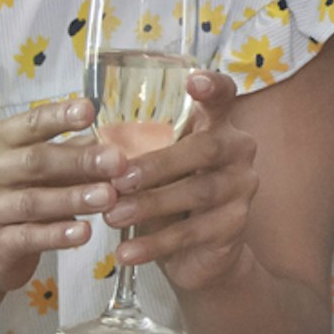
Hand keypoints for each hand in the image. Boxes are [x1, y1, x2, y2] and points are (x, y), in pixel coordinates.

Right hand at [0, 96, 105, 295]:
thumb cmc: (20, 197)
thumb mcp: (44, 171)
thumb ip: (73, 155)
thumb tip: (110, 143)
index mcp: (0, 142)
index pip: (30, 123)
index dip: (59, 116)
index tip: (90, 109)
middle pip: (35, 161)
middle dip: (80, 161)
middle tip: (118, 161)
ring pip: (33, 201)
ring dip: (73, 198)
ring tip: (108, 197)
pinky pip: (28, 237)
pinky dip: (57, 234)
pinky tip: (84, 232)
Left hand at [102, 67, 263, 291]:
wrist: (199, 254)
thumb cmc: (170, 197)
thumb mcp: (155, 169)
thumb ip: (137, 155)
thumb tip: (92, 151)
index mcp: (217, 126)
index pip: (223, 97)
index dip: (212, 86)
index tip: (193, 80)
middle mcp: (238, 151)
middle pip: (205, 148)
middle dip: (158, 164)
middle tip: (118, 179)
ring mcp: (241, 188)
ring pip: (198, 192)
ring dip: (151, 205)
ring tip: (112, 216)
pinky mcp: (235, 225)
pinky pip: (193, 233)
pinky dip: (155, 244)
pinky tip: (126, 253)